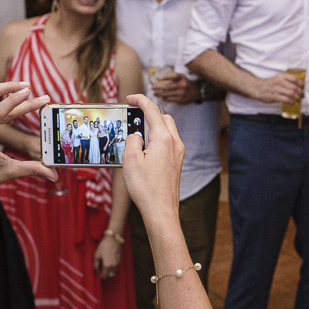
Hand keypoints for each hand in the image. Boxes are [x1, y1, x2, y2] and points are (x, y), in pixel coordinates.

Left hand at [94, 236, 121, 277]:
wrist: (113, 239)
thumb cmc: (104, 246)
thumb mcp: (96, 255)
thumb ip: (96, 265)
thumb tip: (96, 272)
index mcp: (107, 265)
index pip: (104, 276)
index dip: (100, 276)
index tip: (98, 274)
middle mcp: (113, 266)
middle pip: (110, 276)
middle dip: (106, 276)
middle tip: (101, 272)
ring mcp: (118, 263)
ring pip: (114, 273)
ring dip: (110, 273)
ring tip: (105, 269)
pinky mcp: (120, 260)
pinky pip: (117, 268)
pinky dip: (113, 269)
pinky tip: (109, 264)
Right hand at [121, 93, 184, 226]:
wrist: (161, 211)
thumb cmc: (145, 188)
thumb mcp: (130, 160)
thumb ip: (132, 140)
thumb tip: (137, 136)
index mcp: (164, 139)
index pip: (153, 110)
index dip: (141, 100)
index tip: (130, 98)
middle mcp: (175, 143)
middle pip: (164, 117)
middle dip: (150, 112)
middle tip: (134, 114)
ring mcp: (179, 153)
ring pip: (169, 130)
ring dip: (155, 125)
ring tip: (138, 132)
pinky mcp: (178, 163)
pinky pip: (169, 142)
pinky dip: (159, 138)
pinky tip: (146, 148)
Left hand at [152, 72, 199, 104]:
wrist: (195, 92)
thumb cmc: (184, 83)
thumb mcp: (181, 77)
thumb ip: (172, 76)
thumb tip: (159, 78)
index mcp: (182, 78)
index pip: (174, 76)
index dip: (166, 77)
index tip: (159, 78)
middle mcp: (183, 85)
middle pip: (168, 86)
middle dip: (158, 87)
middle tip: (152, 87)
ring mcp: (182, 93)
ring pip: (168, 94)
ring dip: (159, 94)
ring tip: (154, 93)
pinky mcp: (181, 100)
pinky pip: (170, 99)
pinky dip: (164, 98)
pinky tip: (161, 97)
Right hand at [254, 71, 304, 103]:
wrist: (258, 88)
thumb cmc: (270, 84)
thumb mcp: (278, 78)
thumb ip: (287, 80)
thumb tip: (298, 85)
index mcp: (281, 76)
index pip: (295, 79)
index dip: (301, 84)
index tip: (303, 88)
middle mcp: (279, 81)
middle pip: (295, 87)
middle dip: (301, 92)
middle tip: (303, 95)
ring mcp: (277, 89)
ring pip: (292, 93)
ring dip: (298, 97)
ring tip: (299, 99)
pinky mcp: (275, 96)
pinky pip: (286, 99)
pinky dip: (291, 101)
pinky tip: (293, 103)